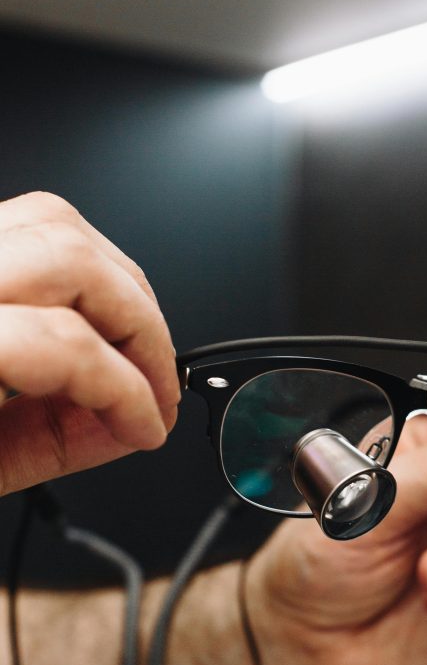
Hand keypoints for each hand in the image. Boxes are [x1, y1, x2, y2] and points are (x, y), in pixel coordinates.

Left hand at [0, 192, 179, 496]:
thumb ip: (52, 445)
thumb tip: (131, 425)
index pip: (66, 344)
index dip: (129, 391)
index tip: (150, 426)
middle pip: (74, 257)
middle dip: (142, 326)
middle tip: (158, 384)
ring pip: (57, 220)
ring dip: (117, 284)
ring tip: (132, 346)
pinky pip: (30, 225)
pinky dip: (76, 266)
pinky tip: (86, 317)